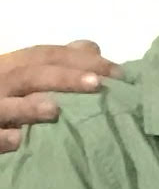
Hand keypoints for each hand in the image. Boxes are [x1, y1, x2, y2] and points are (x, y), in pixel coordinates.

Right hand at [0, 38, 113, 155]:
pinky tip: (16, 140)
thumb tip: (92, 48)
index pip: (43, 56)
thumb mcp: (27, 75)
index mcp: (10, 68)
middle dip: (62, 78)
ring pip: (3, 105)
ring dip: (27, 107)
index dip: (79, 59)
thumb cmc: (10, 96)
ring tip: (54, 110)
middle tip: (97, 84)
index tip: (117, 72)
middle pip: (27, 76)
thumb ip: (56, 63)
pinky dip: (0, 138)